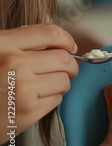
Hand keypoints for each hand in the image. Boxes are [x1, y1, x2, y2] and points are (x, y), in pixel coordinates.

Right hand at [0, 24, 78, 143]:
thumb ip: (19, 45)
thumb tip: (55, 42)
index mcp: (3, 44)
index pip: (50, 33)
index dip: (66, 39)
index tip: (69, 46)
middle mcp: (13, 65)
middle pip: (63, 59)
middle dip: (70, 64)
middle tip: (67, 69)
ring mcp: (22, 89)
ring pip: (64, 80)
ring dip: (61, 83)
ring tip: (47, 85)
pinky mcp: (27, 112)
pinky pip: (57, 99)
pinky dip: (52, 99)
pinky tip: (36, 99)